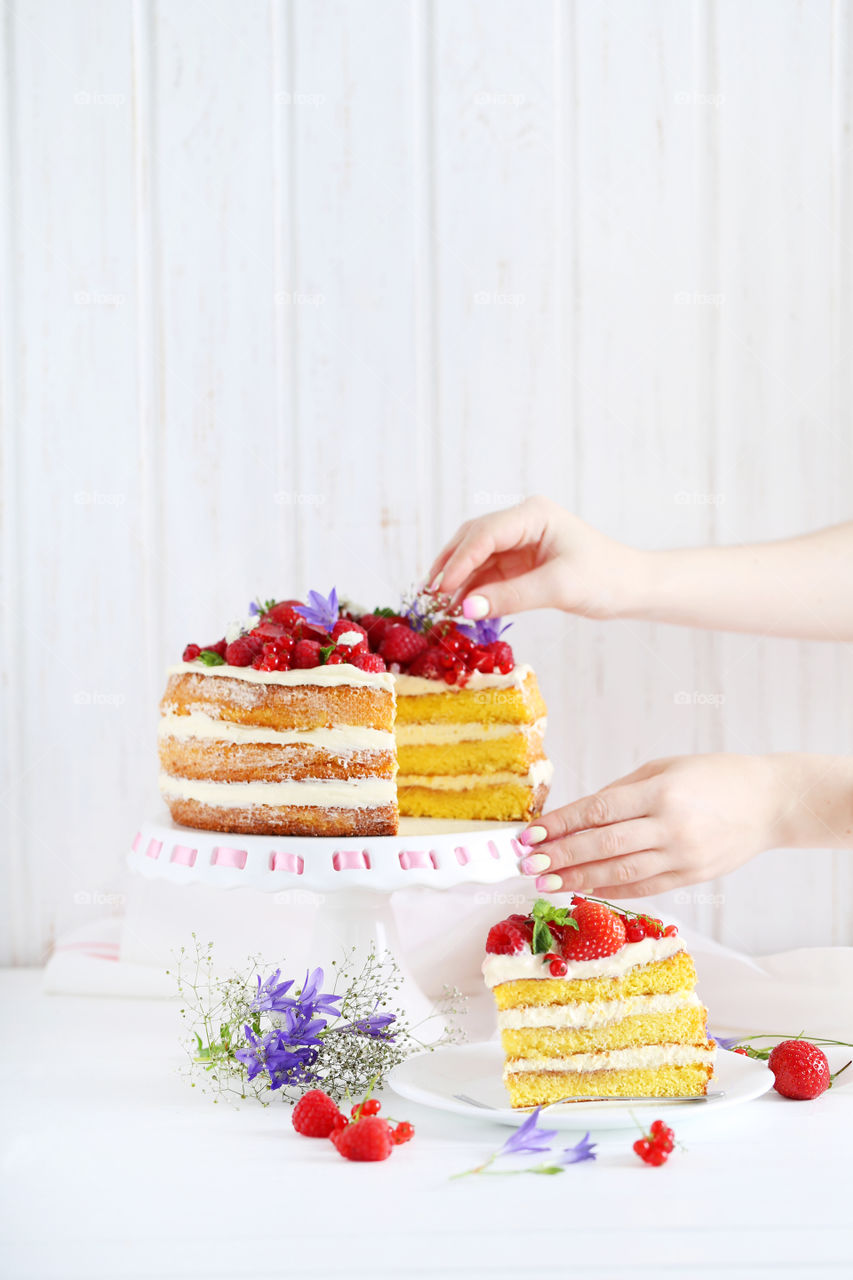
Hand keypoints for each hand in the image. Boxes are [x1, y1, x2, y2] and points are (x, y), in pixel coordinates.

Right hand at [427, 496, 641, 620]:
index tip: (441, 589)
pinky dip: (473, 590)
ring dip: (458, 581)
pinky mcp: (519, 562)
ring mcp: (519, 542)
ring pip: (476, 557)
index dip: (460, 560)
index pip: (485, 533)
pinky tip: (461, 609)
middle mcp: (521, 522)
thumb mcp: (558, 588)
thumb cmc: (604, 579)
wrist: (631, 587)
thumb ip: (511, 597)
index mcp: (533, 514)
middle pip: (473, 539)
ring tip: (440, 608)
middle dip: (451, 567)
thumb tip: (466, 609)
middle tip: (429, 598)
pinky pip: (487, 574)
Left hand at [517, 754, 785, 897]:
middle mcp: (671, 826)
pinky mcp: (693, 877)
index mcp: (661, 792)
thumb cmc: (712, 776)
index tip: (531, 834)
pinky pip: (644, 887)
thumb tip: (578, 815)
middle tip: (526, 864)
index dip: (561, 824)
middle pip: (604, 845)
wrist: (770, 802)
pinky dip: (611, 889)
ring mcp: (683, 856)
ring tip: (545, 882)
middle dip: (561, 856)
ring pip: (620, 872)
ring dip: (578, 878)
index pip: (599, 810)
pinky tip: (583, 889)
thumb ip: (622, 792)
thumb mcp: (664, 768)